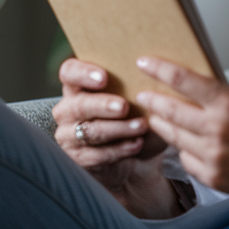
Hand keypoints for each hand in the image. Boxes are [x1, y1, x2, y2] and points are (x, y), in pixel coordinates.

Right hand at [53, 58, 181, 218]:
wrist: (136, 158)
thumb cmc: (136, 116)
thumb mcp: (138, 98)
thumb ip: (140, 83)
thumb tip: (160, 69)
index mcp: (79, 86)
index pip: (70, 72)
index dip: (83, 73)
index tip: (104, 78)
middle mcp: (68, 109)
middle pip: (79, 104)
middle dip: (103, 104)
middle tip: (124, 106)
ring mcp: (69, 135)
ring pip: (90, 131)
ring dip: (118, 128)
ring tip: (142, 126)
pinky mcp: (78, 158)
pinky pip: (96, 154)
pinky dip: (120, 149)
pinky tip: (137, 144)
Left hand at [135, 56, 228, 228]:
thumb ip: (227, 101)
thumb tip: (200, 96)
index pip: (183, 80)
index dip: (159, 69)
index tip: (145, 63)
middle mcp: (218, 131)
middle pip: (169, 110)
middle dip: (152, 100)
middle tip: (143, 94)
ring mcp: (213, 157)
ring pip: (174, 137)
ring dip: (164, 125)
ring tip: (158, 118)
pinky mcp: (214, 179)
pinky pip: (188, 160)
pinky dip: (186, 150)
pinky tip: (188, 145)